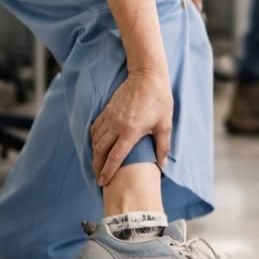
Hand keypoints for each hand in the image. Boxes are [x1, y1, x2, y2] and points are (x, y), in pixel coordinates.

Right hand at [90, 69, 172, 185]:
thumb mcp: (165, 123)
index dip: (108, 171)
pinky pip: (95, 129)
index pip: (115, 157)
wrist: (147, 76)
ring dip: (94, 154)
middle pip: (100, 151)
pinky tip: (95, 146)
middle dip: (97, 166)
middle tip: (98, 178)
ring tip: (96, 165)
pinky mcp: (107, 111)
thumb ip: (163, 146)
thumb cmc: (159, 100)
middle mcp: (116, 126)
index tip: (103, 182)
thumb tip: (162, 164)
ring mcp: (109, 118)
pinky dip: (93, 139)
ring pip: (96, 140)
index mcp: (131, 131)